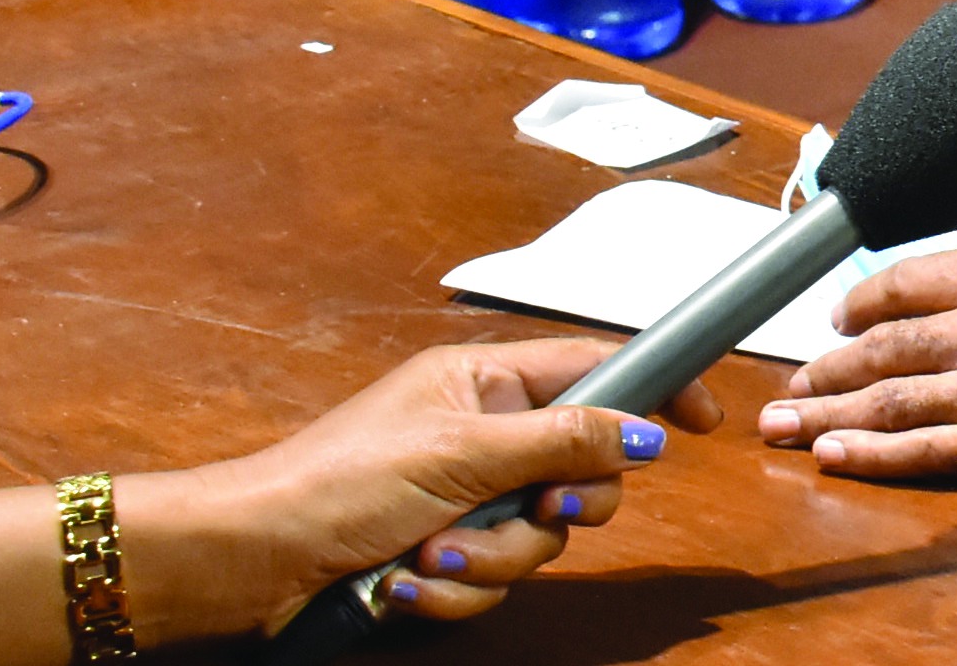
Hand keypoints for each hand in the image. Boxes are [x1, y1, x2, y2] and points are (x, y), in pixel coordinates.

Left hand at [138, 338, 716, 638]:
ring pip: (537, 538)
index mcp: (487, 381)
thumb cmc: (336, 480)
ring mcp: (465, 495)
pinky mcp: (443, 550)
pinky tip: (403, 579)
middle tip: (530, 510)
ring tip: (428, 551)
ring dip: (487, 557)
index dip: (655, 389)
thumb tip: (643, 431)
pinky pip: (492, 578)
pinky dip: (451, 587)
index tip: (702, 418)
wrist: (254, 560)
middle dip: (549, 509)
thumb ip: (563, 439)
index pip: (597, 369)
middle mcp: (483, 434)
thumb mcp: (464, 452)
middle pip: (579, 472)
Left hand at [756, 244, 956, 477]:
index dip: (855, 305)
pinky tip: (836, 454)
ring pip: (891, 398)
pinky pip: (930, 451)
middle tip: (786, 385)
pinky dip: (876, 453)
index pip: (899, 282)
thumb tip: (933, 302)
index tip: (832, 322)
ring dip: (828, 413)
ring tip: (784, 424)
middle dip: (823, 368)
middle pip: (882, 345)